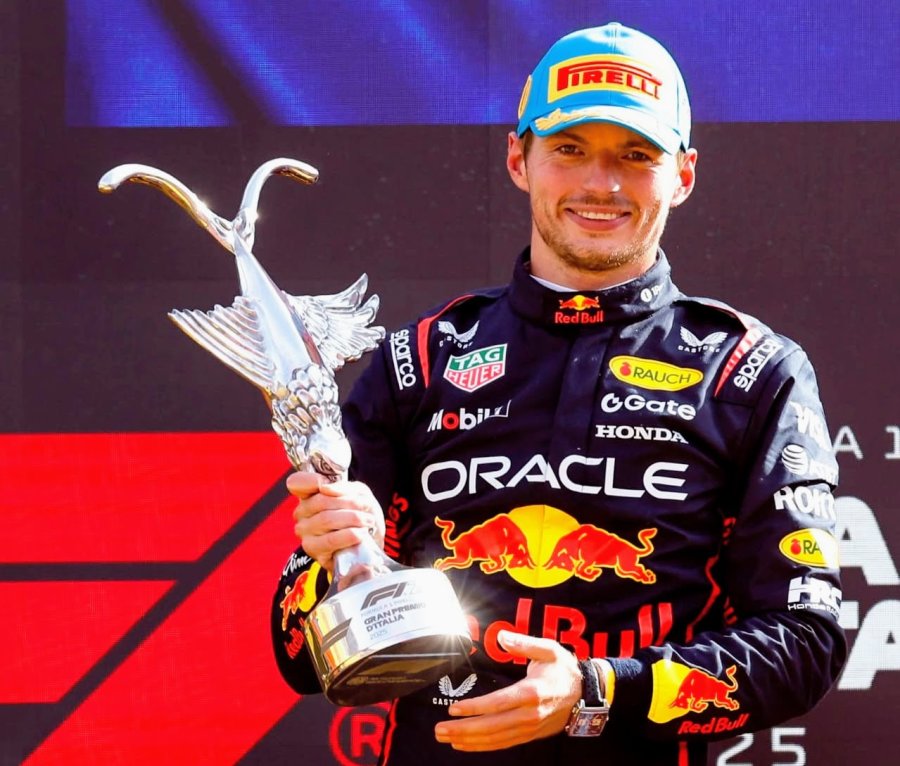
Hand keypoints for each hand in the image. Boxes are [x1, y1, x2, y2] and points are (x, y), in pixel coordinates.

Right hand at [287, 471, 385, 570]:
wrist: (369, 543)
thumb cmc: (361, 516)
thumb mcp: (358, 494)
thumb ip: (343, 487)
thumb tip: (325, 488)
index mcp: (310, 494)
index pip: (297, 482)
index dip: (311, 480)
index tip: (326, 484)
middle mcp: (302, 512)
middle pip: (321, 501)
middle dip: (350, 503)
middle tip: (366, 507)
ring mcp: (304, 532)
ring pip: (326, 519)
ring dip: (353, 519)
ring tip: (368, 521)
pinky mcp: (312, 550)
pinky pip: (330, 540)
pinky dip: (349, 535)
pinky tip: (360, 534)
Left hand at [434, 631, 581, 750]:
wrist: (586, 693)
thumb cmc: (564, 669)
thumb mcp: (549, 649)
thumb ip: (524, 642)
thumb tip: (502, 636)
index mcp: (531, 692)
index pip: (497, 703)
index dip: (474, 708)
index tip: (453, 708)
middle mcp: (529, 714)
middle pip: (492, 726)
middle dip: (463, 729)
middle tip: (439, 729)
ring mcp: (529, 727)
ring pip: (495, 739)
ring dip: (469, 740)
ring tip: (446, 737)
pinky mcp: (529, 735)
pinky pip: (503, 744)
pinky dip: (483, 746)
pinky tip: (466, 745)